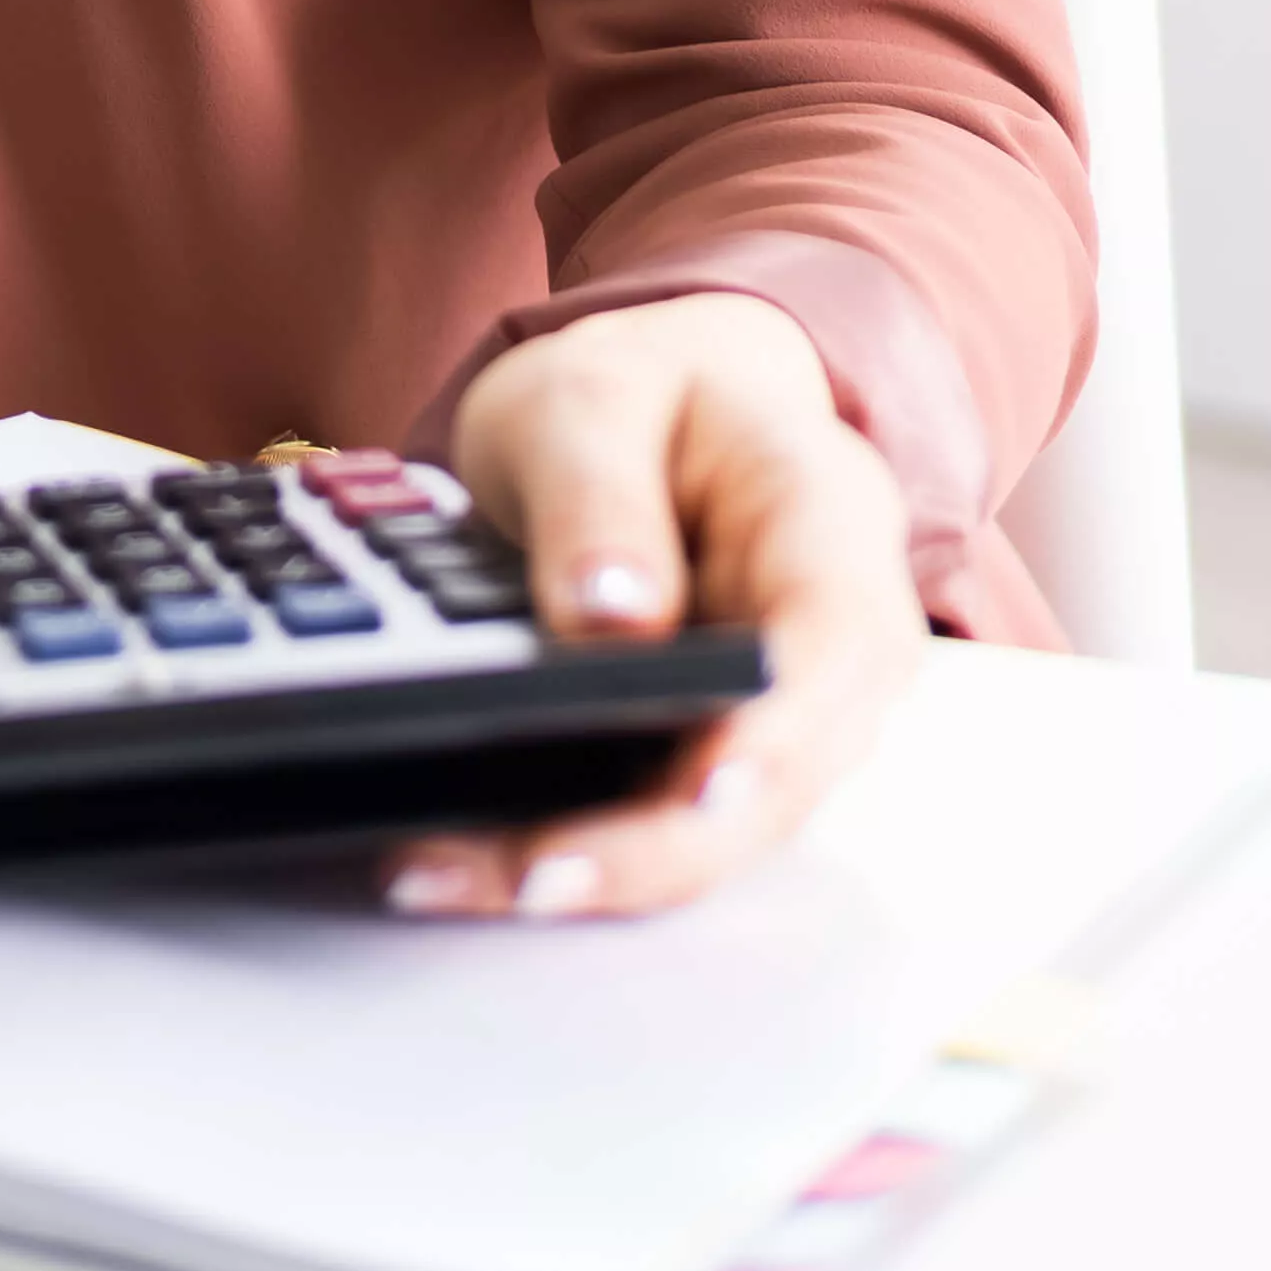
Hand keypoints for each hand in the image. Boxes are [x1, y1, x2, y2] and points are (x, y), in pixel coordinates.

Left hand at [387, 292, 916, 923]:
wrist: (657, 408)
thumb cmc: (645, 396)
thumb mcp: (594, 393)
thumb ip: (596, 493)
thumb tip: (606, 616)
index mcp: (832, 531)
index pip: (829, 655)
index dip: (771, 741)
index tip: (695, 794)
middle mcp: (832, 652)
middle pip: (774, 784)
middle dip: (652, 849)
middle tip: (517, 876)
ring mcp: (779, 721)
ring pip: (706, 831)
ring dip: (589, 872)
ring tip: (437, 876)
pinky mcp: (705, 760)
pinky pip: (650, 827)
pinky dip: (559, 852)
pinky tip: (451, 864)